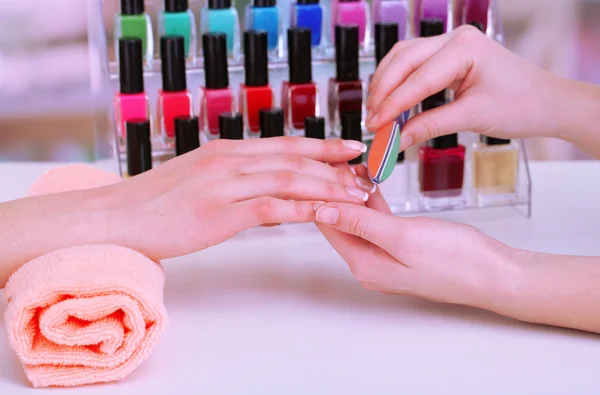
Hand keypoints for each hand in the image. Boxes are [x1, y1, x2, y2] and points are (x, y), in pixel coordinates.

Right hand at [102, 137, 375, 259]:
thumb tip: (260, 185)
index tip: (348, 149)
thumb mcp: (197, 178)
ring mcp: (225, 185)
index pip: (284, 145)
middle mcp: (230, 161)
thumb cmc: (155, 203)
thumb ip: (230, 177)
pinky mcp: (219, 213)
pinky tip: (324, 214)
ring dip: (326, 187)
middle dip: (334, 167)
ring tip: (356, 196)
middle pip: (294, 159)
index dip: (320, 147)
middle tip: (364, 174)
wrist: (118, 218)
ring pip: (288, 180)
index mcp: (226, 151)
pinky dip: (302, 209)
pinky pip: (270, 207)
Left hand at [315, 165, 516, 307]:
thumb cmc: (455, 259)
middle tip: (336, 159)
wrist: (494, 274)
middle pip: (341, 222)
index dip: (321, 194)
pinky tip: (371, 182)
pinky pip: (378, 222)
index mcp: (364, 264)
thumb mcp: (401, 236)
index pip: (328, 225)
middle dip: (336, 191)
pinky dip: (374, 202)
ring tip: (351, 164)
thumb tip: (321, 211)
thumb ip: (360, 223)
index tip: (320, 167)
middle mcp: (370, 264)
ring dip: (354, 193)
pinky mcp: (401, 249)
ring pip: (359, 219)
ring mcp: (385, 257)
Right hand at [366, 25, 565, 150]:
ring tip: (376, 112)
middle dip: (383, 91)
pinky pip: (414, 64)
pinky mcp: (449, 55)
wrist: (547, 102)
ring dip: (387, 84)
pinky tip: (391, 102)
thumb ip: (429, 126)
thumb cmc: (521, 105)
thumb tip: (396, 140)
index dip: (392, 104)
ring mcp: (451, 43)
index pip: (417, 79)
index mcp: (465, 48)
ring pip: (403, 58)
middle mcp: (456, 38)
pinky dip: (399, 82)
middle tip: (372, 120)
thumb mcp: (472, 118)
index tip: (374, 126)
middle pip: (403, 60)